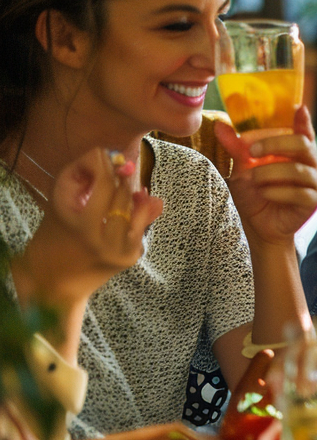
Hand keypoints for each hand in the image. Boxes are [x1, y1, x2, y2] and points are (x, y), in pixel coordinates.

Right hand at [14, 148, 163, 306]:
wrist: (55, 283)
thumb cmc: (52, 235)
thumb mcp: (60, 204)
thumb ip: (86, 177)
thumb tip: (128, 164)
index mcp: (79, 225)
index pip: (104, 183)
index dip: (105, 164)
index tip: (103, 156)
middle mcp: (102, 240)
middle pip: (121, 194)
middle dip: (118, 178)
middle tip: (114, 169)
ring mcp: (120, 251)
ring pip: (135, 209)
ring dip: (130, 193)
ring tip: (123, 186)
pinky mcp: (131, 258)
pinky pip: (140, 225)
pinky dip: (138, 211)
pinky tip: (137, 200)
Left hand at [217, 106, 316, 246]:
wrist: (259, 225)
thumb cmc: (254, 192)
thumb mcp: (241, 167)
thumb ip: (236, 147)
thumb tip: (220, 125)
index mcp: (295, 151)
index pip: (303, 131)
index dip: (302, 120)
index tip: (297, 108)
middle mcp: (309, 163)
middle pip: (302, 143)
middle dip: (275, 143)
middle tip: (251, 151)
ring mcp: (313, 182)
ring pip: (297, 169)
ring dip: (269, 172)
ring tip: (253, 179)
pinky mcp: (312, 201)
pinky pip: (298, 192)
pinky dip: (276, 191)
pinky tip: (263, 193)